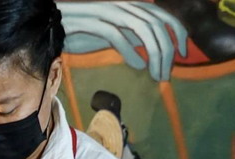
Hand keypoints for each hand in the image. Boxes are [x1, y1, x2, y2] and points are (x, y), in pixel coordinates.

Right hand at [59, 1, 188, 81]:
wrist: (51, 23)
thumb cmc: (80, 29)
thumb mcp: (110, 33)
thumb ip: (129, 38)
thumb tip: (145, 55)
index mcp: (129, 6)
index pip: (162, 15)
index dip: (178, 33)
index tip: (183, 54)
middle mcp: (122, 5)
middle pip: (156, 25)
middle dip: (167, 51)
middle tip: (167, 74)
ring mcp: (108, 12)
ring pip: (142, 30)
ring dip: (154, 55)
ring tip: (156, 75)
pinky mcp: (92, 22)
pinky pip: (117, 36)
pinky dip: (131, 51)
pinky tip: (137, 66)